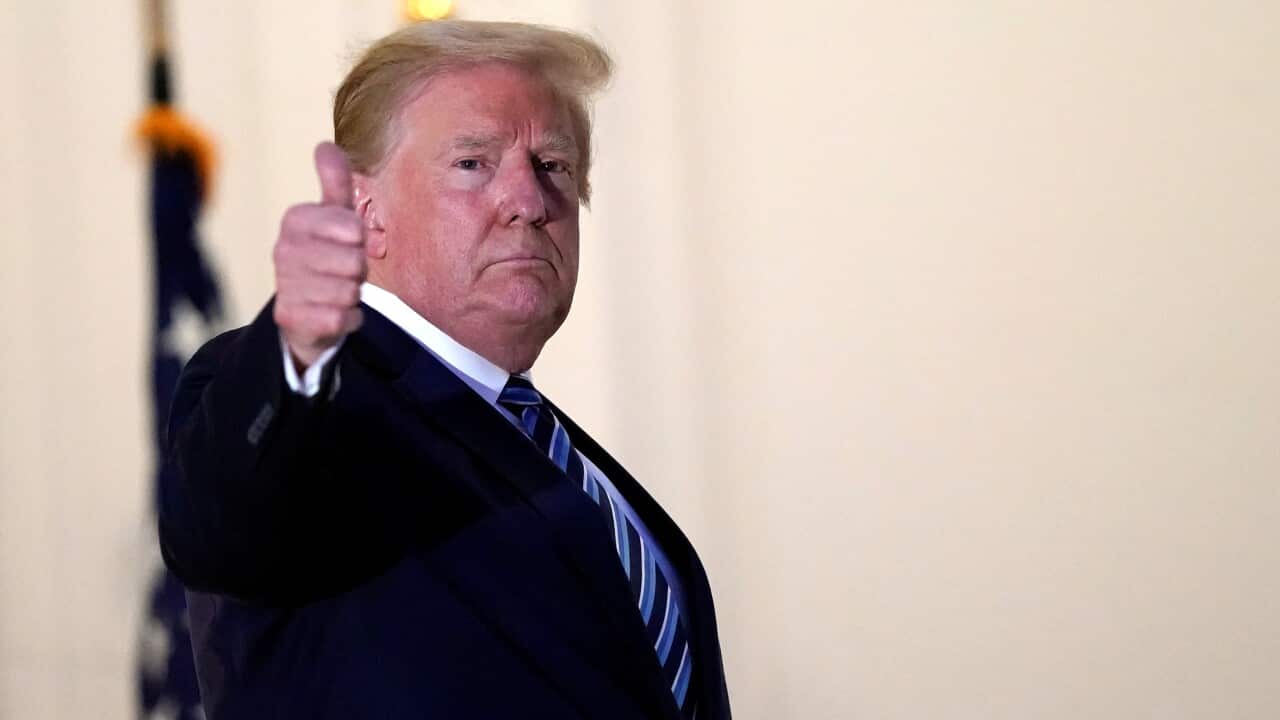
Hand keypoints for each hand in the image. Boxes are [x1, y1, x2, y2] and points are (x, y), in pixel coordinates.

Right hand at [272, 142, 367, 370]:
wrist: (305, 310)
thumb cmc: (328, 254)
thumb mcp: (335, 215)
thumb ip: (335, 182)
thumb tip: (325, 144)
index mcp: (295, 219)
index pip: (351, 227)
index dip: (359, 238)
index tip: (349, 241)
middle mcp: (282, 250)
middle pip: (354, 261)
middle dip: (358, 269)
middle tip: (344, 270)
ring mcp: (284, 285)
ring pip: (350, 291)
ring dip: (353, 295)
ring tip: (336, 290)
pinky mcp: (290, 318)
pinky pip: (342, 319)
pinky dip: (348, 319)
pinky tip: (334, 312)